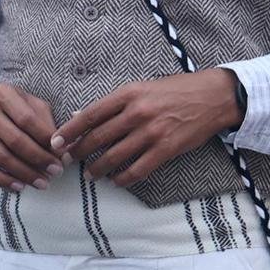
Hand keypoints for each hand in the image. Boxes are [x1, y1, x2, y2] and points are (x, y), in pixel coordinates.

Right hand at [0, 83, 62, 191]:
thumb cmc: (11, 105)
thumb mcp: (29, 103)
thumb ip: (45, 121)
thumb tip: (61, 148)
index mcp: (3, 94)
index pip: (27, 119)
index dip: (46, 139)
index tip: (62, 154)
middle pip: (14, 140)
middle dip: (39, 159)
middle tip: (56, 172)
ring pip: (0, 157)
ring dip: (24, 174)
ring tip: (42, 182)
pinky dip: (3, 180)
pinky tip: (19, 186)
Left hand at [56, 70, 243, 188]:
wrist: (212, 96)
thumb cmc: (175, 90)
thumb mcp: (142, 88)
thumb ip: (114, 103)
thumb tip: (81, 116)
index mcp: (129, 93)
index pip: (90, 114)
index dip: (70, 130)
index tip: (56, 141)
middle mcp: (137, 112)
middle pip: (98, 137)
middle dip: (79, 151)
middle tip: (69, 161)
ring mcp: (152, 132)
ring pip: (115, 155)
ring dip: (98, 168)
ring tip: (91, 174)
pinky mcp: (166, 149)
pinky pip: (138, 169)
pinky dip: (123, 178)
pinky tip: (117, 181)